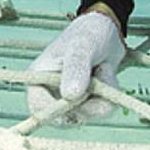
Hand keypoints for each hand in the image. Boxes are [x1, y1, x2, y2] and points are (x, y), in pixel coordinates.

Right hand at [26, 9, 125, 124]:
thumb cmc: (88, 33)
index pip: (38, 108)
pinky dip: (110, 94)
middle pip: (65, 118)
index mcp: (39, 78)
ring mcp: (70, 100)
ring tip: (103, 68)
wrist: (108, 31)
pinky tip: (107, 74)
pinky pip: (101, 109)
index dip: (56, 111)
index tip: (77, 100)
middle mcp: (51, 92)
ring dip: (103, 94)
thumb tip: (70, 95)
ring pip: (88, 115)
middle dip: (87, 104)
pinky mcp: (88, 102)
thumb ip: (76, 69)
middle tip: (99, 81)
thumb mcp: (81, 47)